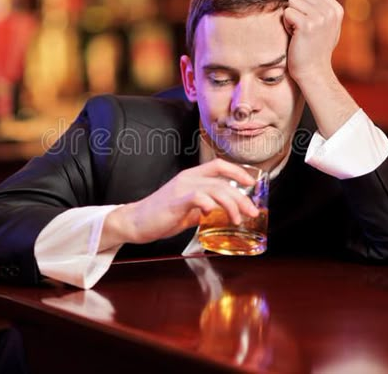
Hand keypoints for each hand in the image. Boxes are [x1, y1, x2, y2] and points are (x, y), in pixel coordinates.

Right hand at [102, 159, 260, 246]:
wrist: (135, 221)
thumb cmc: (160, 216)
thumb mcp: (187, 209)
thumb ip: (203, 208)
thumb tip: (220, 214)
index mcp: (191, 176)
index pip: (219, 165)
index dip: (237, 171)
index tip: (251, 183)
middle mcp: (188, 178)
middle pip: (223, 181)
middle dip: (242, 197)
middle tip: (252, 211)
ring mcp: (181, 188)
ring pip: (215, 189)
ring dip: (231, 204)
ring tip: (237, 219)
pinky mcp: (176, 201)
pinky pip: (198, 197)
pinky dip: (210, 204)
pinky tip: (213, 213)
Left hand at [283, 0, 343, 82]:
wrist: (313, 71)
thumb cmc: (315, 49)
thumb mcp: (327, 25)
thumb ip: (323, 7)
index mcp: (337, 9)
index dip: (304, 3)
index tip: (309, 22)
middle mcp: (331, 12)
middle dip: (296, 10)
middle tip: (302, 29)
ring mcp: (320, 18)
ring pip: (292, 2)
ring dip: (291, 17)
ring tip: (299, 33)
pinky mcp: (307, 25)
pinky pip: (287, 12)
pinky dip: (286, 24)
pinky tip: (295, 37)